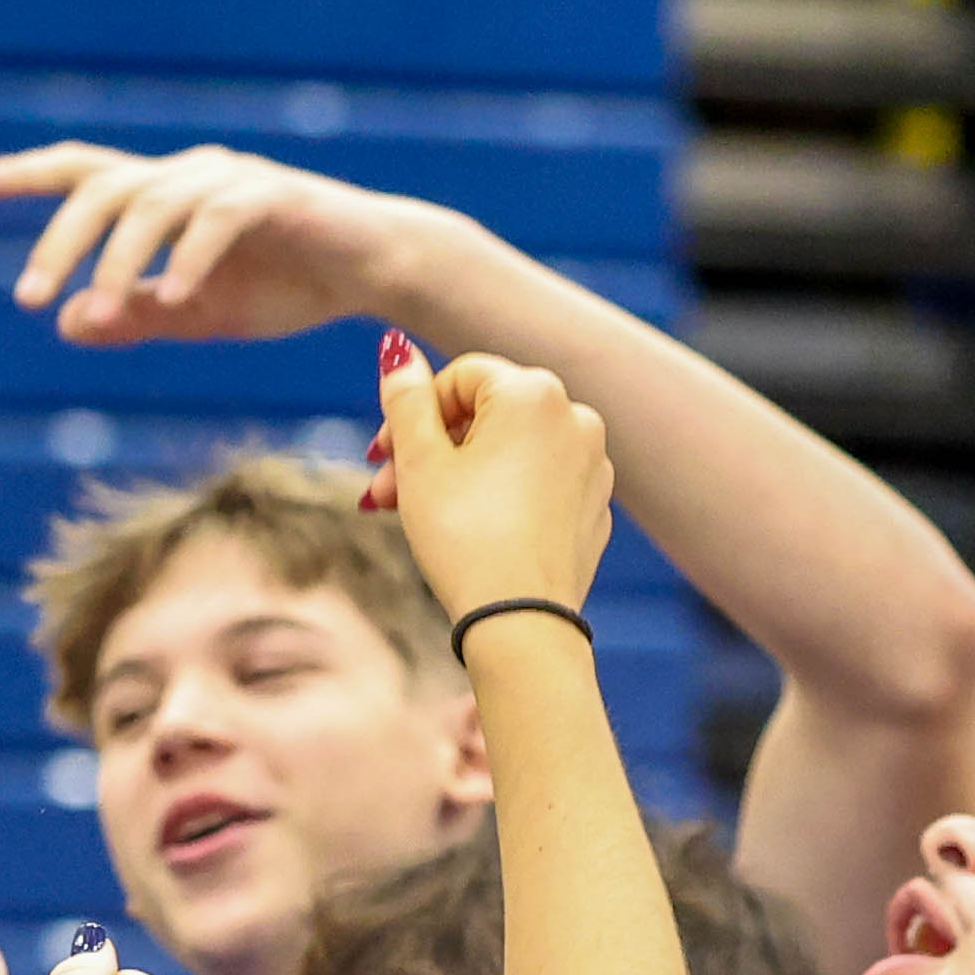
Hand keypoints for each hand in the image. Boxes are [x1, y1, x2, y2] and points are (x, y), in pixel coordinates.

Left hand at [0, 139, 444, 349]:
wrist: (376, 271)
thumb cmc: (287, 286)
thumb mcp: (199, 313)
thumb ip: (135, 315)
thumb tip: (67, 323)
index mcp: (164, 195)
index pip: (82, 174)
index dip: (26, 174)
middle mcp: (188, 175)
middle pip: (103, 188)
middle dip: (60, 240)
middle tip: (29, 298)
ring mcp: (231, 180)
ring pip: (153, 203)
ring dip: (121, 260)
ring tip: (106, 311)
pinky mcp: (275, 196)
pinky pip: (217, 220)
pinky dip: (191, 258)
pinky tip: (173, 297)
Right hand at [365, 340, 614, 621]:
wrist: (521, 623)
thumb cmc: (465, 538)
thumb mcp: (420, 460)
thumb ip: (406, 397)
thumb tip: (398, 351)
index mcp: (534, 392)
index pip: (458, 377)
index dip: (411, 412)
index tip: (379, 456)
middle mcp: (576, 417)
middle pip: (485, 415)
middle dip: (430, 449)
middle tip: (387, 492)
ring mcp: (593, 464)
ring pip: (510, 451)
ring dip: (460, 474)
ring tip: (419, 515)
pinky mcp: (595, 506)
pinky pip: (538, 484)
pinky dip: (502, 496)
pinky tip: (471, 531)